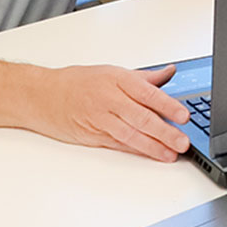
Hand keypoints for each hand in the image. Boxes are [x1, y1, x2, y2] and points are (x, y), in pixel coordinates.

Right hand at [30, 64, 190, 160]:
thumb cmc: (78, 82)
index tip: (184, 116)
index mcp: (117, 79)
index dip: (167, 105)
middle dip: (165, 131)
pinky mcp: (94, 136)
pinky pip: (119, 144)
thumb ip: (144, 77)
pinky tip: (150, 154)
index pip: (148, 93)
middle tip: (183, 141)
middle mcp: (109, 99)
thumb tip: (170, 73)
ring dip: (153, 146)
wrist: (42, 96)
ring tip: (170, 153)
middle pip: (141, 117)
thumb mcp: (113, 72)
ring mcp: (101, 119)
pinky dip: (136, 150)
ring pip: (131, 134)